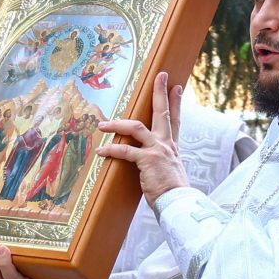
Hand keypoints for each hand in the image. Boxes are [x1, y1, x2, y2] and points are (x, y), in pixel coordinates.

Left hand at [97, 70, 191, 205]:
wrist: (177, 202)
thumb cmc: (172, 192)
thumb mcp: (170, 172)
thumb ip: (162, 163)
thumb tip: (156, 164)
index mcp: (172, 147)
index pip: (175, 120)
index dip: (176, 102)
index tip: (176, 87)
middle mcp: (166, 144)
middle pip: (162, 112)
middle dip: (160, 92)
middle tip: (159, 76)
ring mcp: (157, 150)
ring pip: (136, 127)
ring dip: (117, 123)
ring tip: (102, 124)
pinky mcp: (147, 160)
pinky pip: (125, 150)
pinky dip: (111, 149)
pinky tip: (101, 151)